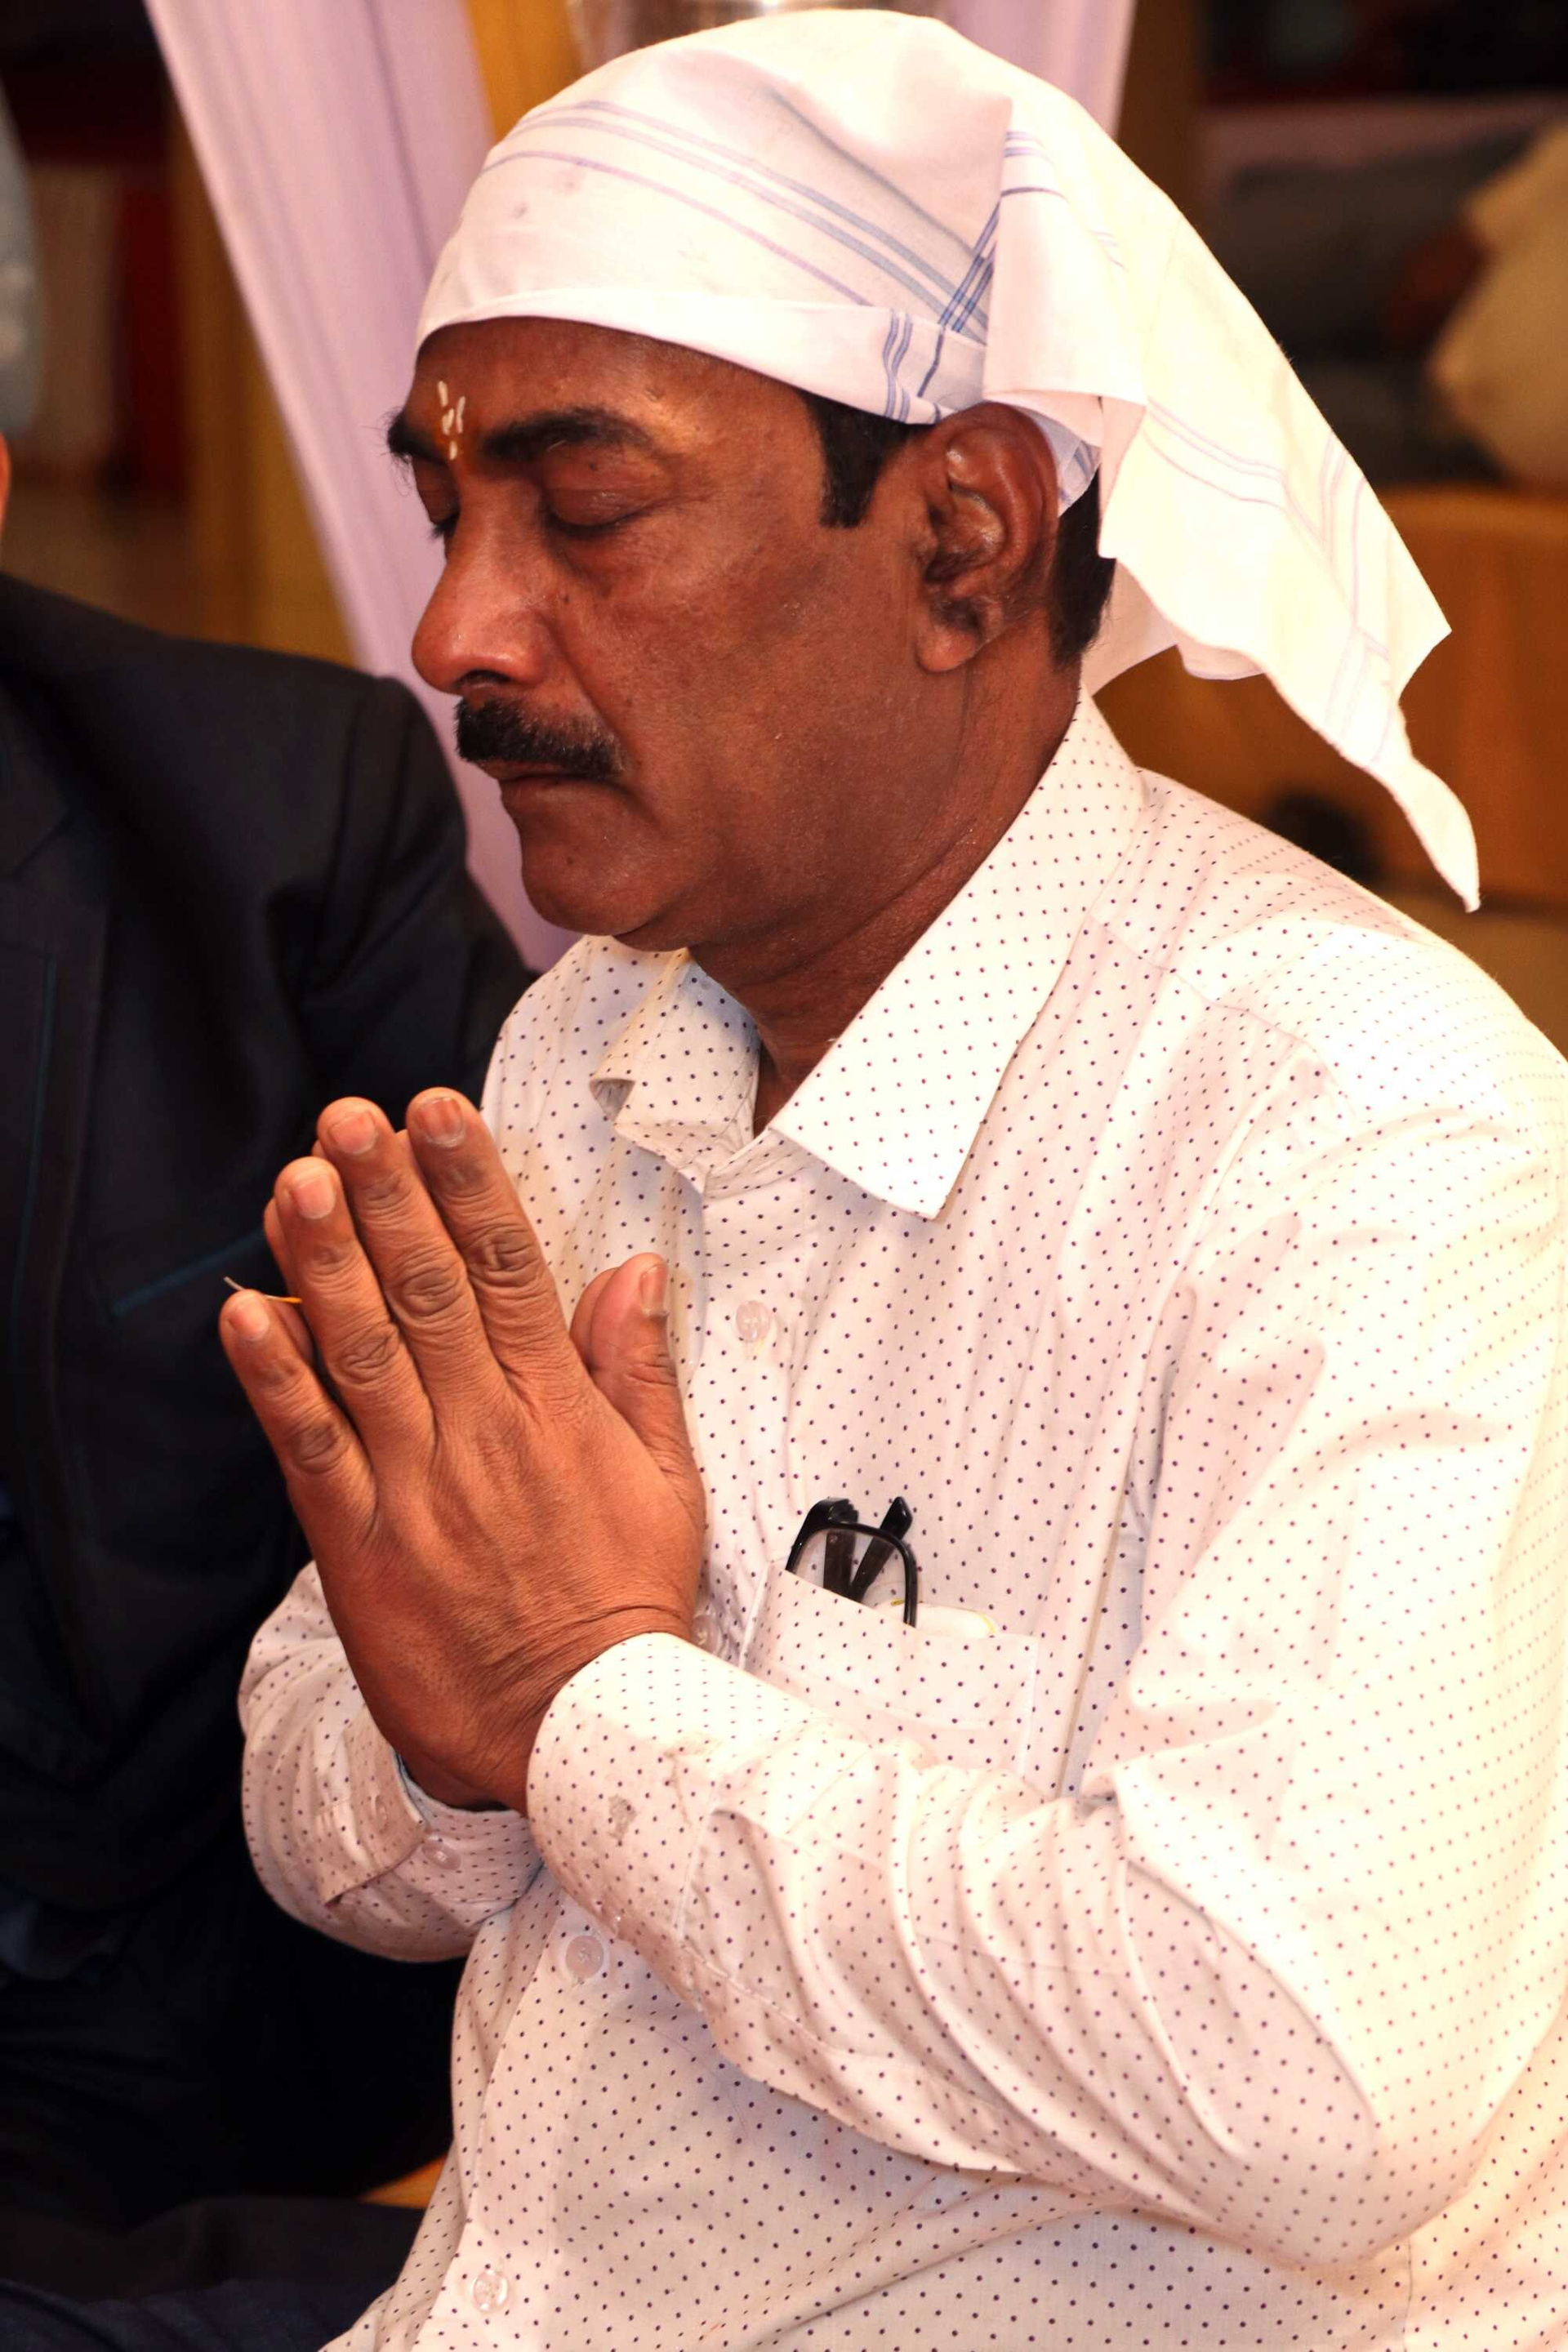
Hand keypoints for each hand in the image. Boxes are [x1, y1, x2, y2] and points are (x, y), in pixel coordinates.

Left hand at [219, 1090, 704, 1814]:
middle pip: (424, 1290)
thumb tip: (634, 1271)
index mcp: (555, 1409)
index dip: (468, 1184)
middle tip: (348, 1119)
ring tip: (294, 1183)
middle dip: (384, 1196)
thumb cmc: (624, 1602)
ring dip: (323, 1262)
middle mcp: (482, 1431)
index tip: (436, 1112)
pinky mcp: (361, 1544)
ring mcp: (417, 1485)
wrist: (580, 1728)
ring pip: (362, 1351)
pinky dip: (275, 1382)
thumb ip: (639, 1372)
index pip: (506, 1270)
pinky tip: (245, 1316)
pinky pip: (310, 1449)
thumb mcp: (668, 1483)